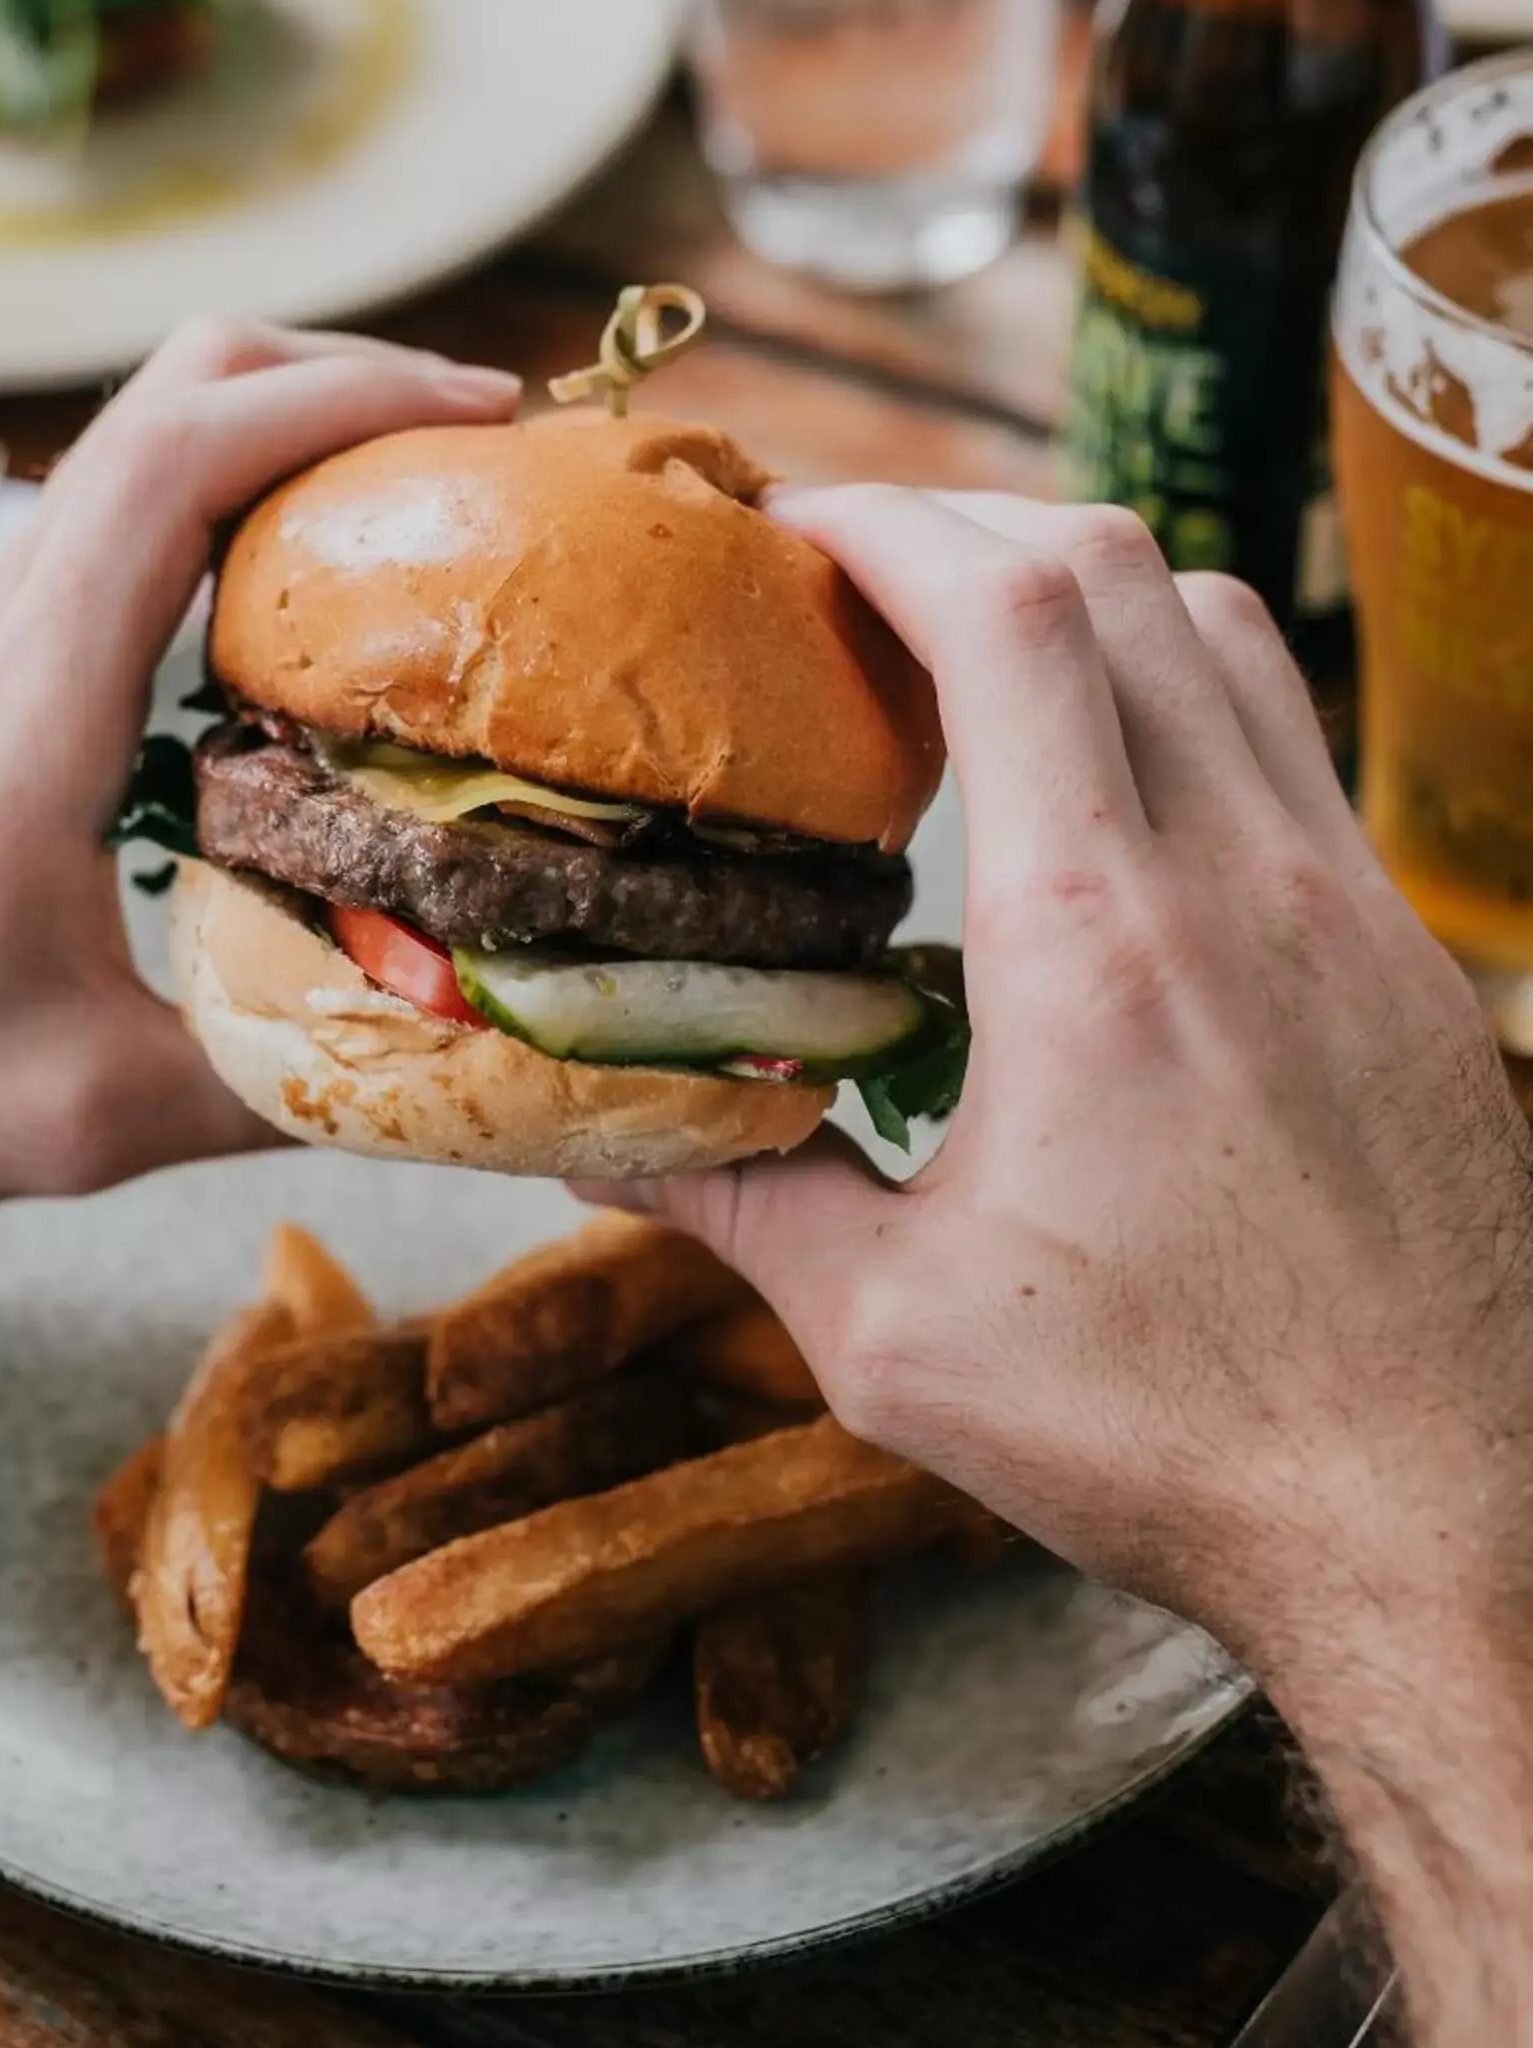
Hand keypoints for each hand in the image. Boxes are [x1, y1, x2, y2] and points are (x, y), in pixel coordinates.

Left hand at [0, 325, 516, 1250]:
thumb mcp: (72, 1113)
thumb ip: (271, 1087)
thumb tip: (442, 1080)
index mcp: (27, 691)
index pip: (185, 444)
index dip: (347, 390)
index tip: (481, 410)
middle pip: (168, 397)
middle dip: (334, 383)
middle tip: (472, 460)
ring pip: (129, 471)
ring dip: (273, 463)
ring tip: (411, 547)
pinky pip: (93, 557)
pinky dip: (208, 543)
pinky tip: (274, 656)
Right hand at [597, 486, 1532, 2047]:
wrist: (1444, 1526)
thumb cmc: (1175, 1439)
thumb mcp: (896, 1338)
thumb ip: (740, 1199)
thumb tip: (604, 1131)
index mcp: (1098, 937)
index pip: (1007, 605)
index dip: (886, 521)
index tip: (794, 529)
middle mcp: (1246, 876)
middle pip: (1119, 564)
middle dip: (969, 528)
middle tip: (861, 585)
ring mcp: (1353, 906)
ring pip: (1228, 627)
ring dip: (1092, 593)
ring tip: (982, 665)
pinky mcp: (1412, 961)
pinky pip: (1293, 742)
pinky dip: (1187, 694)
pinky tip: (1117, 802)